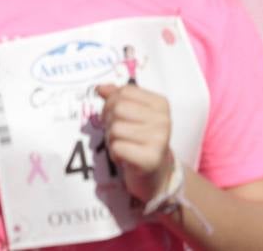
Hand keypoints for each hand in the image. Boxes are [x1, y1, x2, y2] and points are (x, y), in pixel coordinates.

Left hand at [96, 82, 174, 203]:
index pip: (125, 92)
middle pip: (118, 108)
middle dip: (109, 121)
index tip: (114, 116)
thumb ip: (117, 98)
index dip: (111, 102)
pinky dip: (114, 153)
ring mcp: (159, 139)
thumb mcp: (133, 115)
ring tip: (122, 145)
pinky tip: (124, 157)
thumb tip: (99, 88)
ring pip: (116, 128)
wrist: (156, 175)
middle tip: (115, 133)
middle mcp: (164, 119)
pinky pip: (117, 147)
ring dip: (111, 139)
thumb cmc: (141, 140)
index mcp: (161, 104)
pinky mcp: (150, 159)